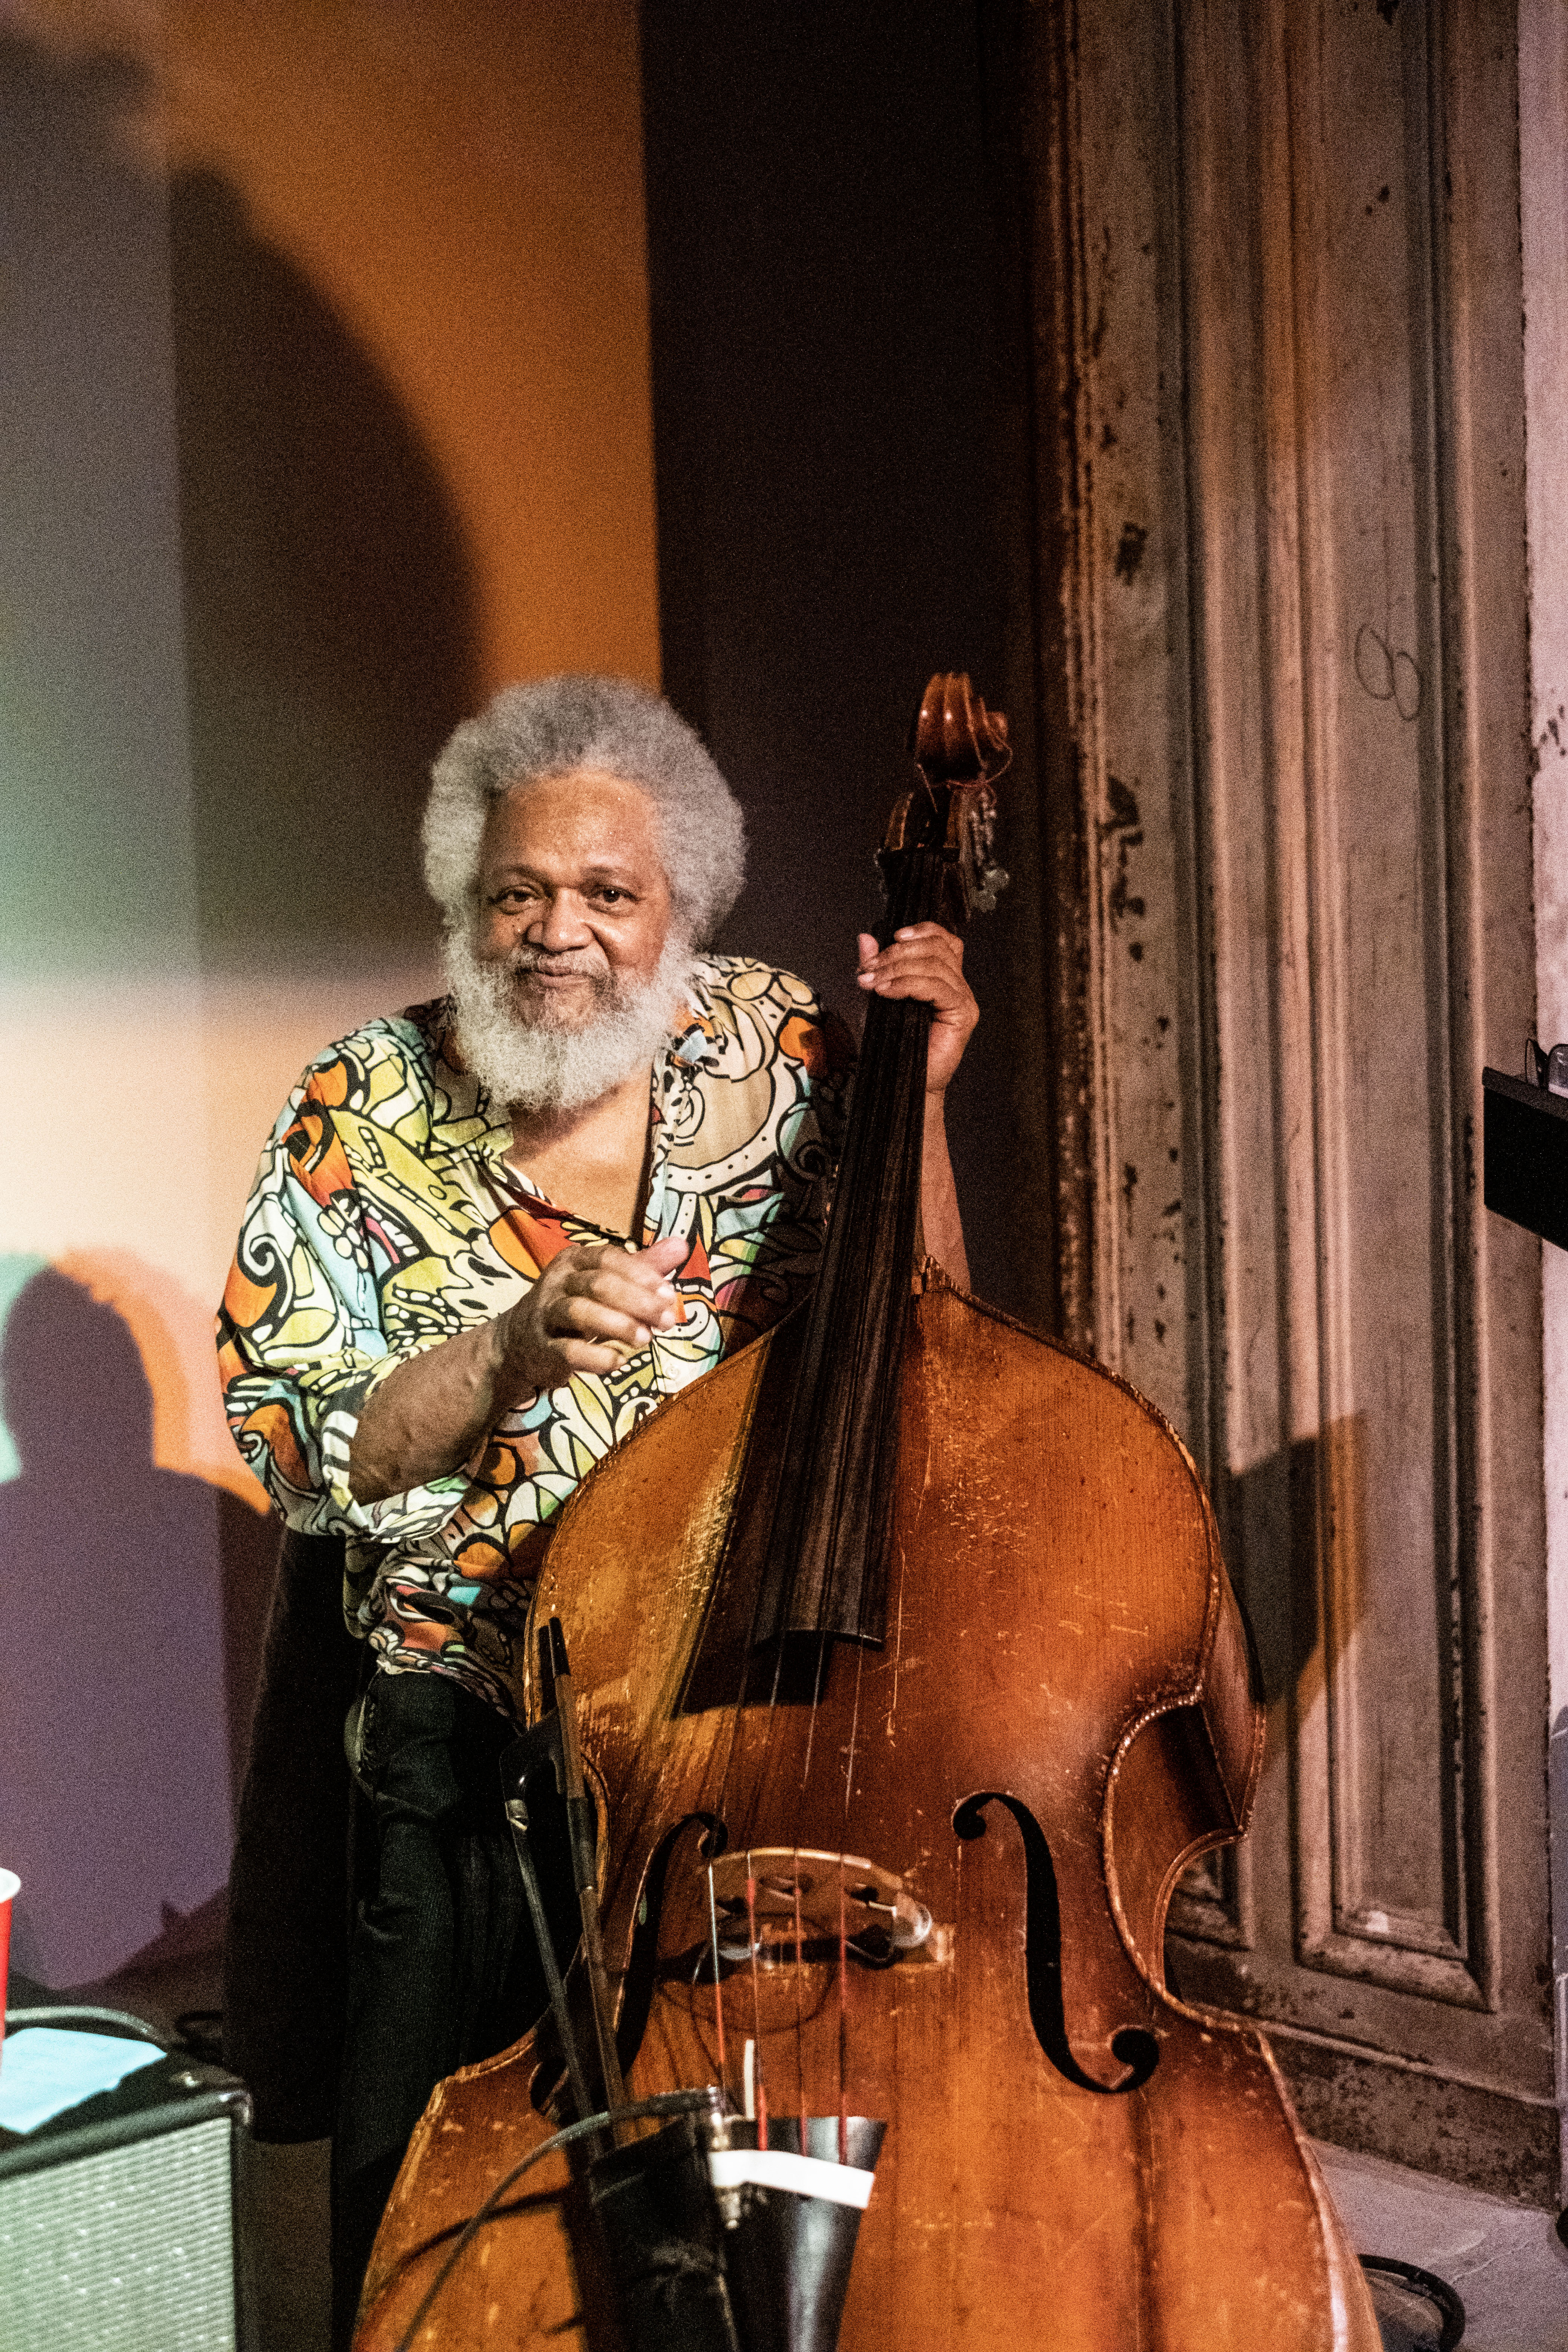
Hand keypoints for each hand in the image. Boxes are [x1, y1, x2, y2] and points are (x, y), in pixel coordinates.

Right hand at [495, 1234, 687, 1397]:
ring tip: (646, 1339)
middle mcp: (557, 1282)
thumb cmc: (573, 1306)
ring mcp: (545, 1314)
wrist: (520, 1343)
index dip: (641, 1275)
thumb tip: (681, 1246)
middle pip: (598, 1284)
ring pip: (580, 1312)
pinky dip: (595, 1357)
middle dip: (637, 1301)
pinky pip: (567, 1350)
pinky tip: (618, 1362)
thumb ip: (642, 1267)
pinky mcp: (541, 1348)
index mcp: (574, 1261)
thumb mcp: (605, 1283)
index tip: (669, 1294)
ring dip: (617, 1325)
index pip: (609, 1259)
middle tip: (667, 1321)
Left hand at [857, 923, 976, 1093]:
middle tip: (870, 968)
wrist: (902, 1079)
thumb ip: (876, 966)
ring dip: (897, 969)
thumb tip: (865, 938)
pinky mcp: (963, 1013)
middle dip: (898, 953)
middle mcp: (957, 984)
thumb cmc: (893, 1042)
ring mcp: (963, 998)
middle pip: (936, 947)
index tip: (892, 937)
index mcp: (942, 976)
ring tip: (873, 982)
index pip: (943, 939)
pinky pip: (937, 987)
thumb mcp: (877, 996)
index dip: (921, 930)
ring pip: (935, 964)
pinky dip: (907, 984)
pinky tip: (886, 992)